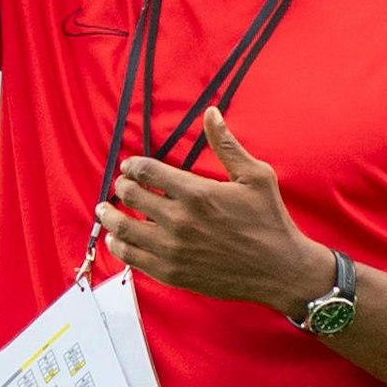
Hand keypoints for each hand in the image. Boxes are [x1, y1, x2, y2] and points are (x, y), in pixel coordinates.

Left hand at [96, 107, 331, 314]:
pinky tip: (117, 239)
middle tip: (122, 185)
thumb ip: (227, 145)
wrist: (280, 270)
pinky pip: (132, 259)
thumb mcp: (255, 176)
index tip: (130, 166)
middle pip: (131, 197)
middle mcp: (180, 221)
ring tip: (105, 210)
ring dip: (110, 216)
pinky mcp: (172, 274)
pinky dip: (119, 247)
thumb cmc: (270, 220)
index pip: (147, 171)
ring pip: (124, 230)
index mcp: (197, 193)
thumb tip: (211, 113)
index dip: (133, 165)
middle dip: (122, 187)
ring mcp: (173, 250)